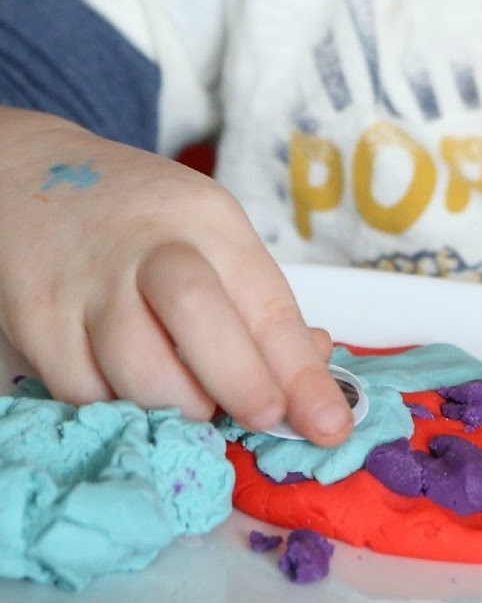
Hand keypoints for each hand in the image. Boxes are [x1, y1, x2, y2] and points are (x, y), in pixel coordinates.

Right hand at [0, 108, 353, 444]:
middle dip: (240, 383)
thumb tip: (308, 387)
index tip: (329, 425)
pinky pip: (83, 391)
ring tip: (191, 402)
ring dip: (175, 406)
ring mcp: (84, 283)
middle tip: (260, 418)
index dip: (302, 375)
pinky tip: (129, 390)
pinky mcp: (34, 319)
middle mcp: (145, 244)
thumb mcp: (209, 235)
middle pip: (197, 315)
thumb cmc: (138, 219)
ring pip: (135, 369)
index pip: (266, 302)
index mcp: (207, 220)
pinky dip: (116, 408)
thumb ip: (256, 309)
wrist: (26, 178)